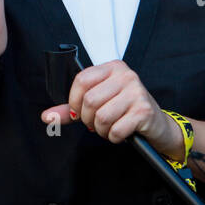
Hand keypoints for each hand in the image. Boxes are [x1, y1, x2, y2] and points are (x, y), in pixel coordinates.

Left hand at [40, 60, 184, 160]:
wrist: (157, 125)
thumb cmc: (125, 111)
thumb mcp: (99, 103)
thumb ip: (72, 109)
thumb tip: (47, 116)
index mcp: (113, 68)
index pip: (82, 79)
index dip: (74, 101)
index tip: (79, 112)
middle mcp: (126, 75)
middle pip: (90, 100)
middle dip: (88, 120)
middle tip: (96, 124)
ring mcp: (137, 92)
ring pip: (102, 117)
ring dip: (101, 130)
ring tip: (110, 128)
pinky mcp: (144, 111)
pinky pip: (116, 130)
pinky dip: (114, 137)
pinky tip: (121, 133)